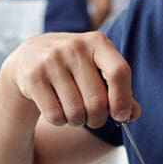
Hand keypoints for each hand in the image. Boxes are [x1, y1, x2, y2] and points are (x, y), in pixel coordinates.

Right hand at [0, 31, 139, 127]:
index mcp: (97, 42)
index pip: (119, 72)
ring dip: (78, 121)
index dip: (123, 99)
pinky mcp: (33, 77)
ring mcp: (51, 61)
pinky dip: (60, 121)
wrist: (29, 57)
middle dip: (98, 118)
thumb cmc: (73, 67)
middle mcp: (74, 47)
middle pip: (97, 101)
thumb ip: (119, 90)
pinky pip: (55, 116)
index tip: (122, 116)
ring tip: (73, 111)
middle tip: (94, 118)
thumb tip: (133, 114)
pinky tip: (57, 108)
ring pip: (76, 113)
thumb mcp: (97, 70)